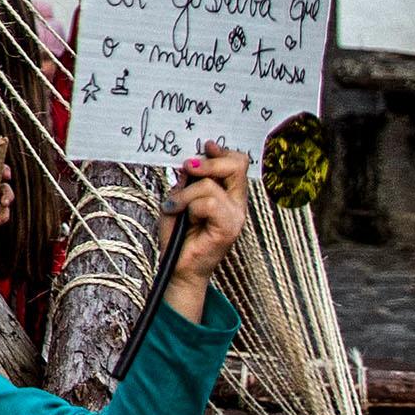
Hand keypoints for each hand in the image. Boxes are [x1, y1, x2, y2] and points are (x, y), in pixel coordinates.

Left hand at [165, 142, 250, 310]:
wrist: (178, 267)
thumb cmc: (178, 235)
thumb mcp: (179, 199)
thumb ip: (188, 181)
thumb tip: (190, 163)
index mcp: (229, 195)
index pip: (238, 163)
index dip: (223, 152)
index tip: (206, 146)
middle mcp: (237, 204)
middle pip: (236, 166)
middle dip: (208, 163)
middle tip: (187, 168)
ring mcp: (235, 217)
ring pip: (211, 186)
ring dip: (186, 194)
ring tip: (175, 207)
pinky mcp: (229, 228)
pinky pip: (208, 203)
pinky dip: (188, 205)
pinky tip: (180, 215)